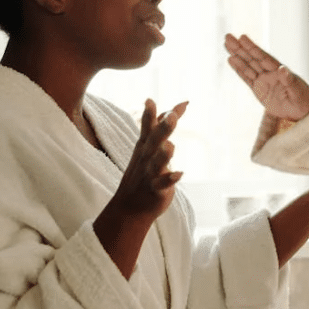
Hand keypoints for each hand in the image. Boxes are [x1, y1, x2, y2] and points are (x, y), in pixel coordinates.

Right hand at [113, 99, 186, 219]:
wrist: (129, 208)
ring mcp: (149, 174)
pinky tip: (179, 174)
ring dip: (164, 155)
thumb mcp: (148, 147)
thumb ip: (161, 125)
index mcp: (145, 145)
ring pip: (157, 163)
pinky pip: (162, 184)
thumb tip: (178, 106)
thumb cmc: (143, 172)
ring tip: (171, 146)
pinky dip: (170, 179)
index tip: (150, 100)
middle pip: (154, 141)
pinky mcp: (155, 189)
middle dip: (162, 128)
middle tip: (172, 117)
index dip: (150, 114)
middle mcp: (146, 157)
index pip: (147, 127)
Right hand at [224, 33, 308, 120]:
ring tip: (226, 44)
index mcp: (279, 70)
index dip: (252, 48)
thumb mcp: (297, 92)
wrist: (302, 110)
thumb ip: (289, 81)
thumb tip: (283, 69)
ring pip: (247, 66)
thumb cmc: (303, 99)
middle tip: (228, 36)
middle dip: (240, 48)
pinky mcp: (258, 89)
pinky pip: (246, 78)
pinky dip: (238, 69)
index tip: (242, 37)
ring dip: (237, 55)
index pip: (263, 57)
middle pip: (252, 58)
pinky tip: (231, 60)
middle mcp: (269, 72)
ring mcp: (263, 80)